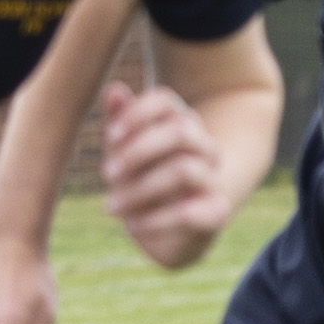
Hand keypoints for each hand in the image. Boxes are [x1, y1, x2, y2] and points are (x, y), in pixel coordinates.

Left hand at [97, 78, 235, 268]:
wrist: (166, 235)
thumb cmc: (142, 184)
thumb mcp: (123, 154)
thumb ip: (119, 123)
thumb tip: (114, 89)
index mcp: (180, 125)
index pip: (166, 100)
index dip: (138, 113)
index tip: (111, 136)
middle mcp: (203, 148)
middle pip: (182, 131)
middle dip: (138, 151)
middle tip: (107, 173)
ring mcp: (213, 180)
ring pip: (184, 170)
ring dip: (140, 189)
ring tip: (112, 206)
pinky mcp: (216, 213)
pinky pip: (188, 212)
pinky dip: (153, 220)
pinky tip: (132, 226)